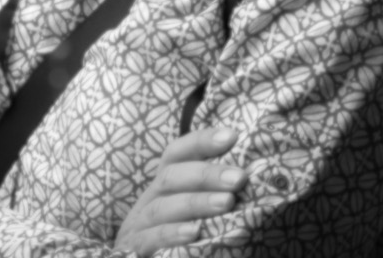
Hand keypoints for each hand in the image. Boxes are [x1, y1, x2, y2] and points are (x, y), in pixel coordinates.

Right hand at [114, 127, 245, 256]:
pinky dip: (173, 234)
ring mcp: (139, 225)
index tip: (231, 136)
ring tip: (227, 202)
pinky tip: (195, 233)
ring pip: (163, 207)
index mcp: (165, 185)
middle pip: (172, 176)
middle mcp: (150, 199)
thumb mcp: (195, 212)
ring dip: (196, 202)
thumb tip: (248, 176)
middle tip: (239, 178)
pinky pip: (152, 238)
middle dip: (207, 174)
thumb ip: (216, 194)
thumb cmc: (182, 241)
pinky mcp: (134, 249)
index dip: (201, 142)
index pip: (177, 153)